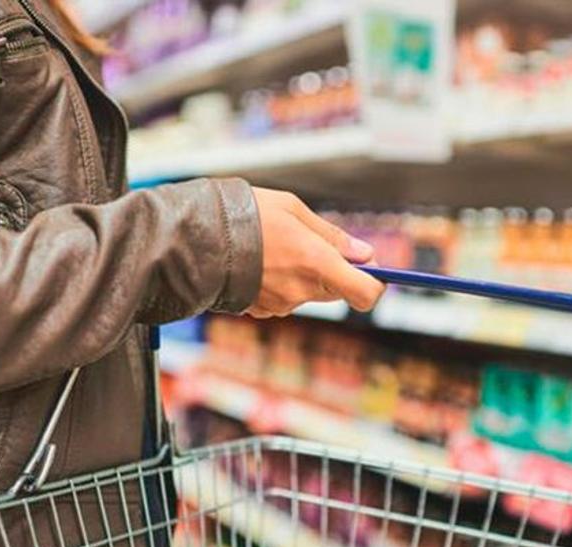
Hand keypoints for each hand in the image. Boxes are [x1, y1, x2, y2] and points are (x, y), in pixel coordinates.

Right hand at [246, 187, 385, 318]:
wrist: (195, 238)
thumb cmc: (246, 215)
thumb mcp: (294, 210)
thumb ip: (332, 236)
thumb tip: (366, 254)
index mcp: (317, 264)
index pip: (366, 293)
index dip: (376, 284)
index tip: (372, 268)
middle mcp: (303, 290)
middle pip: (339, 290)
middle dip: (336, 270)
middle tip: (315, 242)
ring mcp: (282, 305)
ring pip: (310, 292)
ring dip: (305, 274)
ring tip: (276, 246)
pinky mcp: (262, 310)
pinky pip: (286, 298)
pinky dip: (281, 282)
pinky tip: (261, 262)